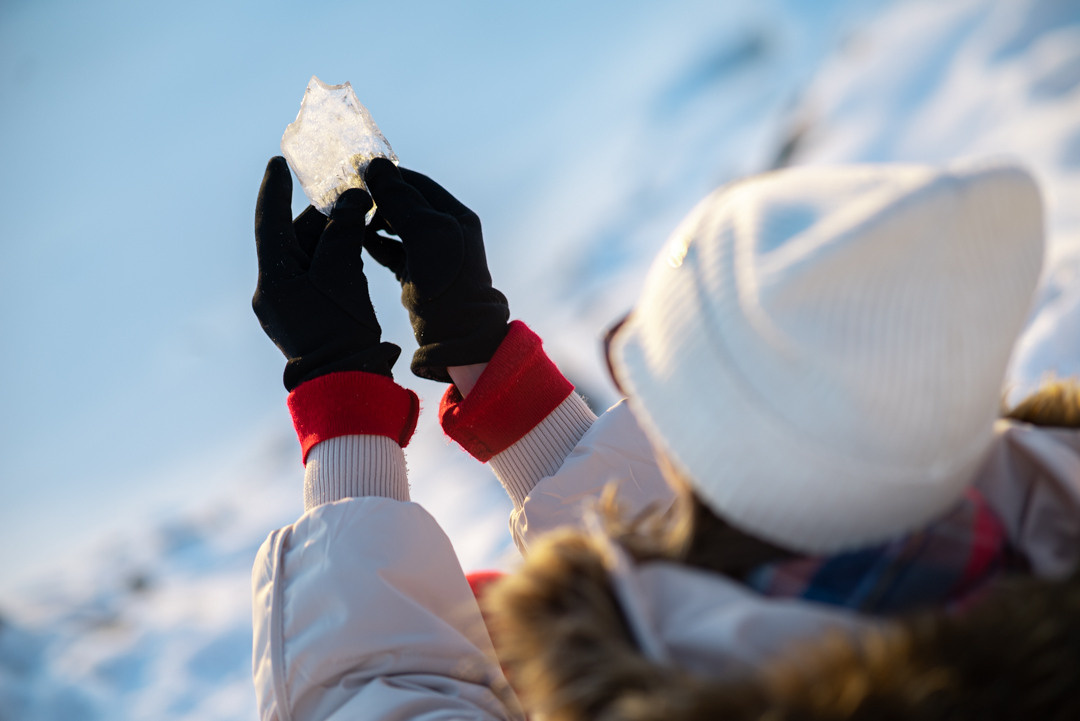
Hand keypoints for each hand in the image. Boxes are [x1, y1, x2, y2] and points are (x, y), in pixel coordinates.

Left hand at [253, 156, 400, 389]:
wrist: (346, 381)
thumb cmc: (341, 331)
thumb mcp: (343, 275)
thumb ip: (344, 232)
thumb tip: (352, 198)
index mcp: (275, 279)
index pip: (270, 223)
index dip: (274, 190)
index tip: (278, 162)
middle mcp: (275, 291)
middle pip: (295, 238)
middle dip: (321, 214)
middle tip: (348, 192)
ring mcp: (289, 306)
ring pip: (309, 256)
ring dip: (333, 235)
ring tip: (361, 215)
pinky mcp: (306, 317)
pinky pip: (318, 275)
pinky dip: (336, 256)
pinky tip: (358, 245)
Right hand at [362, 158, 508, 381]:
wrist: (457, 337)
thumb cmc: (447, 285)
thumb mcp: (425, 237)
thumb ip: (402, 202)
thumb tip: (375, 166)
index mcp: (455, 217)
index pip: (418, 185)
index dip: (389, 176)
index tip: (358, 171)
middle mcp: (446, 232)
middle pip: (406, 204)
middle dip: (377, 197)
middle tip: (348, 193)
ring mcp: (431, 254)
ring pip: (397, 227)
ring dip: (374, 219)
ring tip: (350, 215)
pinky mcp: (417, 275)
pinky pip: (392, 250)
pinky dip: (375, 243)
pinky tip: (357, 239)